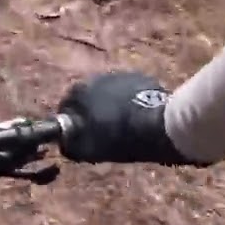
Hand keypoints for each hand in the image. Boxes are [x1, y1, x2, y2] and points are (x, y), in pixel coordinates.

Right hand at [56, 71, 204, 165]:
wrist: (160, 126)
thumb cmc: (121, 138)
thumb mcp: (90, 149)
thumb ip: (71, 144)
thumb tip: (64, 142)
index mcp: (79, 92)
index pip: (66, 105)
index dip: (71, 122)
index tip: (78, 135)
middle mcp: (96, 78)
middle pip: (87, 96)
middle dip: (91, 111)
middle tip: (99, 131)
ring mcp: (120, 75)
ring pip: (108, 92)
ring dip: (110, 104)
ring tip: (121, 124)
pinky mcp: (141, 78)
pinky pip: (127, 91)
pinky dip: (128, 101)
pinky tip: (137, 116)